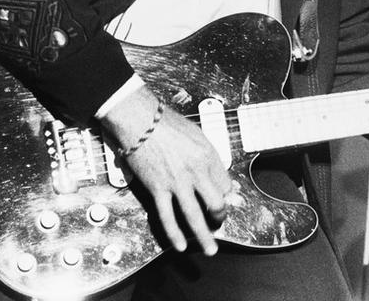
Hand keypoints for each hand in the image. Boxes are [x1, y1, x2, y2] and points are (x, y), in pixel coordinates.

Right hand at [100, 86, 230, 255]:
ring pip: (195, 216)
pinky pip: (167, 216)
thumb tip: (218, 175)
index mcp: (207, 155)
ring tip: (210, 248)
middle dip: (220, 215)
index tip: (228, 200)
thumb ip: (208, 157)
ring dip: (204, 235)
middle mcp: (195, 171)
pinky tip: (181, 245)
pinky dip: (175, 234)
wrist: (140, 120)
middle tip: (219, 221)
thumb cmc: (166, 123)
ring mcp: (176, 182)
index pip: (225, 183)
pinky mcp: (157, 189)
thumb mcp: (197, 135)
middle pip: (216, 202)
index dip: (228, 194)